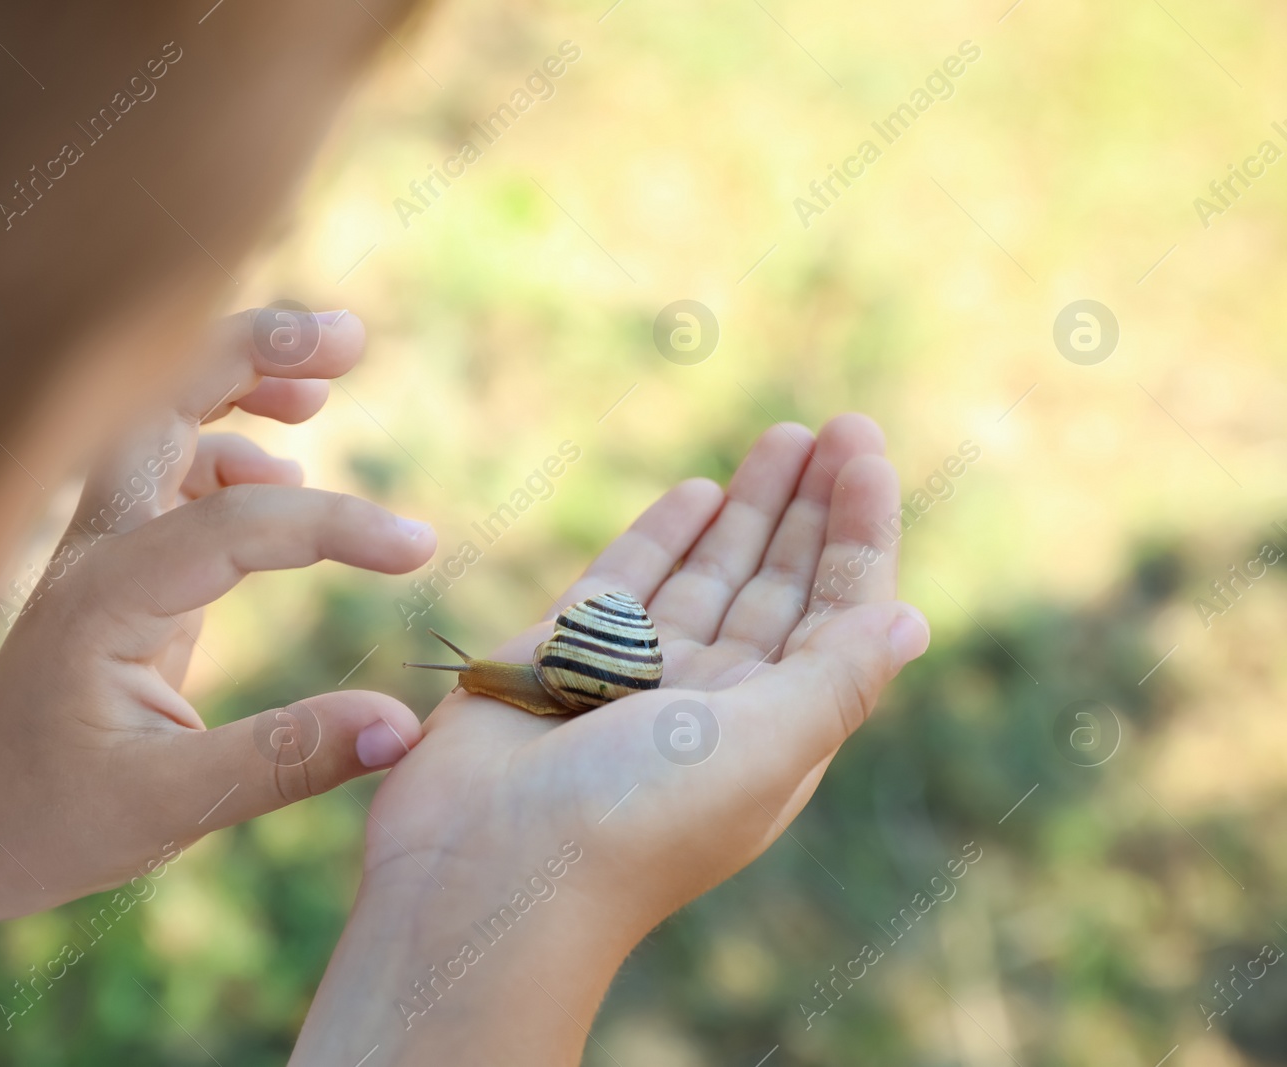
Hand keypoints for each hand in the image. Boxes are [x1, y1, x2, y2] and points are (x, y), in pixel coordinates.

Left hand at [0, 309, 437, 933]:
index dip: (336, 524)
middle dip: (255, 352)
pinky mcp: (120, 570)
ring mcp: (104, 550)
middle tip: (349, 338)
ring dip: (240, 383)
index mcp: (107, 597)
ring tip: (327, 383)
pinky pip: (175, 475)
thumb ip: (286, 760)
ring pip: (164, 422)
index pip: (237, 521)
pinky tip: (283, 472)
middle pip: (163, 401)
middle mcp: (99, 549)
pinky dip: (231, 450)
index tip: (418, 550)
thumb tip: (401, 730)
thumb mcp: (169, 807)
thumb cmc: (44, 822)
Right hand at [292, 414, 928, 1064]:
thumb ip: (836, 679)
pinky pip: (625, 580)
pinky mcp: (563, 654)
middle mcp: (713, 702)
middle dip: (810, 508)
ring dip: (748, 507)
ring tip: (783, 438)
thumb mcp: (762, 750)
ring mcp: (635, 677)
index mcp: (773, 732)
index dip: (858, 534)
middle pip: (779, 585)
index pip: (836, 614)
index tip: (868, 457)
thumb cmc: (635, 822)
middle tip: (837, 427)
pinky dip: (663, 534)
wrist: (486, 869)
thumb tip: (912, 620)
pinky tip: (698, 490)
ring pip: (708, 573)